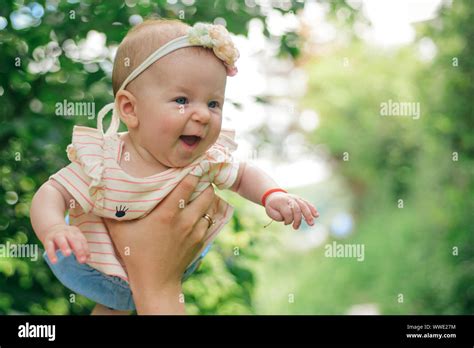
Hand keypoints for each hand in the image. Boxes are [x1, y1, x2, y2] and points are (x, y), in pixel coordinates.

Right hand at [43, 224, 89, 263]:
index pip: (82, 240)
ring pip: (61, 240)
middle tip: (82, 260)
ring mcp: (57, 235)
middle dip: (79, 250)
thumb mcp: (74, 240)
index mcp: (75, 232)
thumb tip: (88, 258)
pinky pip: (49, 247)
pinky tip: (55, 261)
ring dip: (65, 247)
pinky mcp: (48, 240)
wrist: (51, 228)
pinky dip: (52, 254)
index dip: (85, 249)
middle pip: (74, 240)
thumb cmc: (66, 238)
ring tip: (68, 254)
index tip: (87, 259)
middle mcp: (67, 232)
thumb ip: (81, 248)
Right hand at [103, 174, 217, 313]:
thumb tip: (102, 193)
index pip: (187, 184)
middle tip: (201, 174)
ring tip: (202, 188)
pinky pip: (209, 220)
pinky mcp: (200, 241)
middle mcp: (185, 220)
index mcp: (167, 214)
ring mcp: (195, 231)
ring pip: (210, 206)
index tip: (194, 162)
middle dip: (205, 181)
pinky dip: (208, 212)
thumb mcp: (119, 232)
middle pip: (207, 192)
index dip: (193, 171)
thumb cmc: (135, 255)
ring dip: (208, 196)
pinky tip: (201, 209)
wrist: (155, 282)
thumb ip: (112, 212)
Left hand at [264, 192, 318, 229]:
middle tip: (296, 227)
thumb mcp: (270, 211)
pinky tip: (316, 215)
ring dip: (308, 215)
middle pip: (297, 208)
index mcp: (281, 202)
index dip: (287, 220)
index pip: (287, 212)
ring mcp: (296, 198)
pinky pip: (307, 203)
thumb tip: (286, 219)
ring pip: (304, 205)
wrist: (274, 196)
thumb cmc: (273, 206)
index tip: (285, 224)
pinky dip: (312, 209)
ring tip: (311, 224)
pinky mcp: (300, 199)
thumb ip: (277, 216)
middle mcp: (290, 199)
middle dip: (298, 219)